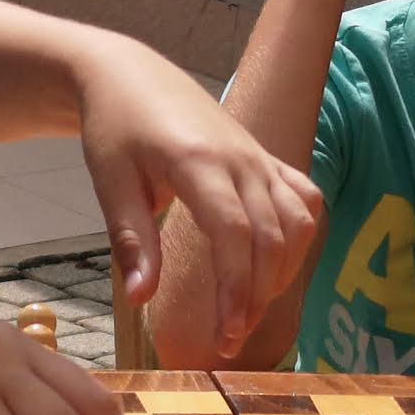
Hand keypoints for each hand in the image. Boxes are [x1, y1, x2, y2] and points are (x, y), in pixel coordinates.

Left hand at [80, 39, 320, 344]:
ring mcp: (259, 157)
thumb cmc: (115, 128)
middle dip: (256, 296)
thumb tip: (141, 299)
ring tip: (248, 308)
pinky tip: (276, 266)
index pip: (235, 233)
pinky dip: (299, 237)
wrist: (131, 75)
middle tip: (229, 340)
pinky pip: (303, 199)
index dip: (236, 288)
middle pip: (271, 237)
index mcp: (199, 162)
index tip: (225, 334)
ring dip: (281, 272)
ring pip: (296, 222)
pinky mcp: (266, 158)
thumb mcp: (111, 183)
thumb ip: (132, 241)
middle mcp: (242, 159)